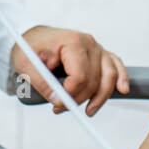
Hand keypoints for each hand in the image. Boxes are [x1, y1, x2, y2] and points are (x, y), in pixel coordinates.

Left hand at [11, 26, 128, 114]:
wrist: (33, 37)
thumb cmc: (30, 48)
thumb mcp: (26, 64)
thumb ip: (42, 83)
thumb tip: (59, 101)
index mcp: (72, 42)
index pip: (79, 76)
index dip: (70, 95)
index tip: (56, 104)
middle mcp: (89, 43)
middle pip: (93, 79)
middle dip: (79, 99)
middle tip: (60, 108)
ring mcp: (97, 48)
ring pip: (108, 76)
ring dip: (100, 97)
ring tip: (88, 112)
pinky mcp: (100, 54)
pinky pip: (116, 66)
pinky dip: (121, 78)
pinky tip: (122, 89)